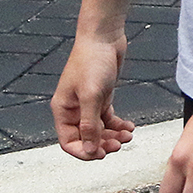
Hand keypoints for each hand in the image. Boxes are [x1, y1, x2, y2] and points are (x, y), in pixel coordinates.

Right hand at [52, 32, 134, 160]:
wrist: (104, 37)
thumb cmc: (92, 61)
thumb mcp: (91, 95)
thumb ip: (90, 124)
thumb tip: (89, 150)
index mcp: (63, 110)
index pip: (69, 142)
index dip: (84, 152)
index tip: (101, 155)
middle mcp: (73, 109)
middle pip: (85, 138)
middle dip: (102, 144)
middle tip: (119, 145)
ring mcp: (88, 104)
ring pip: (99, 130)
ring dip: (113, 136)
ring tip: (128, 136)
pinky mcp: (101, 97)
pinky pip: (108, 119)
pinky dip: (119, 126)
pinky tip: (130, 127)